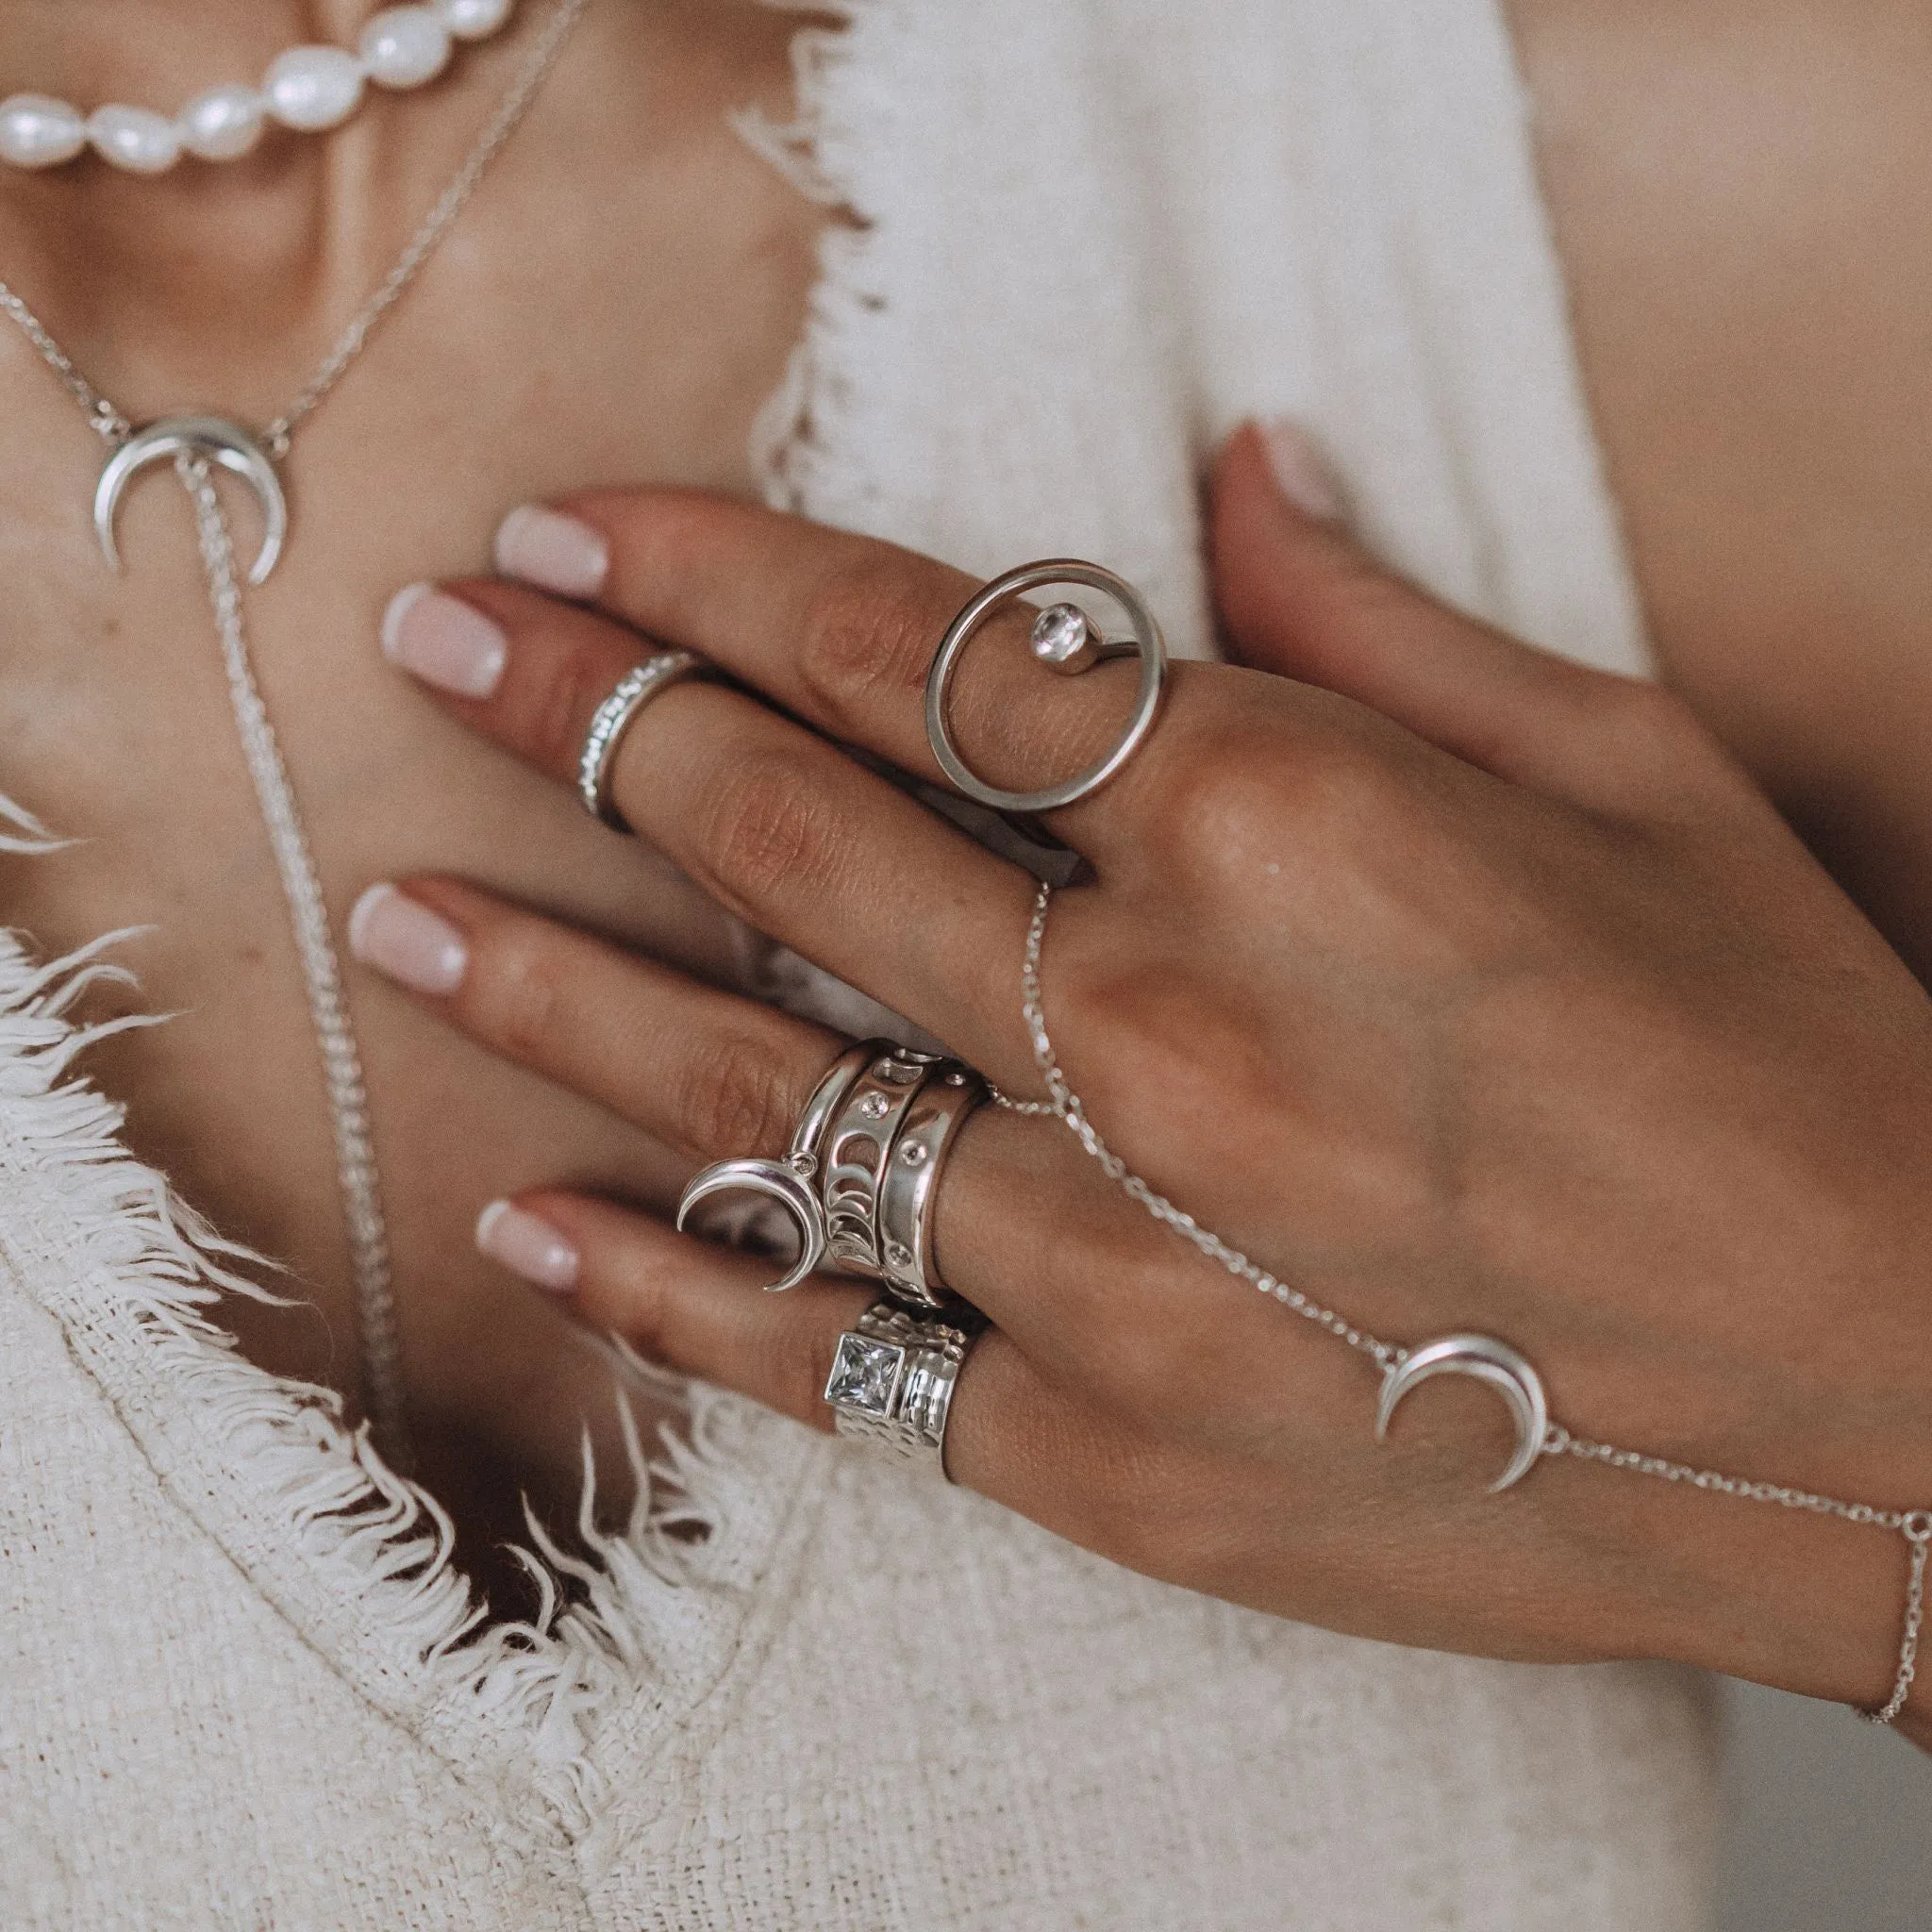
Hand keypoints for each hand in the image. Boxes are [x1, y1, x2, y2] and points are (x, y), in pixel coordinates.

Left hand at [356, 426, 1931, 1737]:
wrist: (1898, 1411)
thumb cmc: (1787, 1072)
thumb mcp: (1623, 780)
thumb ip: (1379, 619)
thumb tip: (1225, 472)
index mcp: (1286, 829)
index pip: (917, 654)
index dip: (714, 574)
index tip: (576, 537)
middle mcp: (1159, 1033)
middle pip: (792, 837)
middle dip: (585, 719)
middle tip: (437, 653)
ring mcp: (1112, 1264)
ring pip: (757, 1091)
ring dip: (553, 987)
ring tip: (400, 917)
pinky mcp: (1105, 1454)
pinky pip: (825, 1353)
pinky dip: (663, 1283)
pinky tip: (532, 1215)